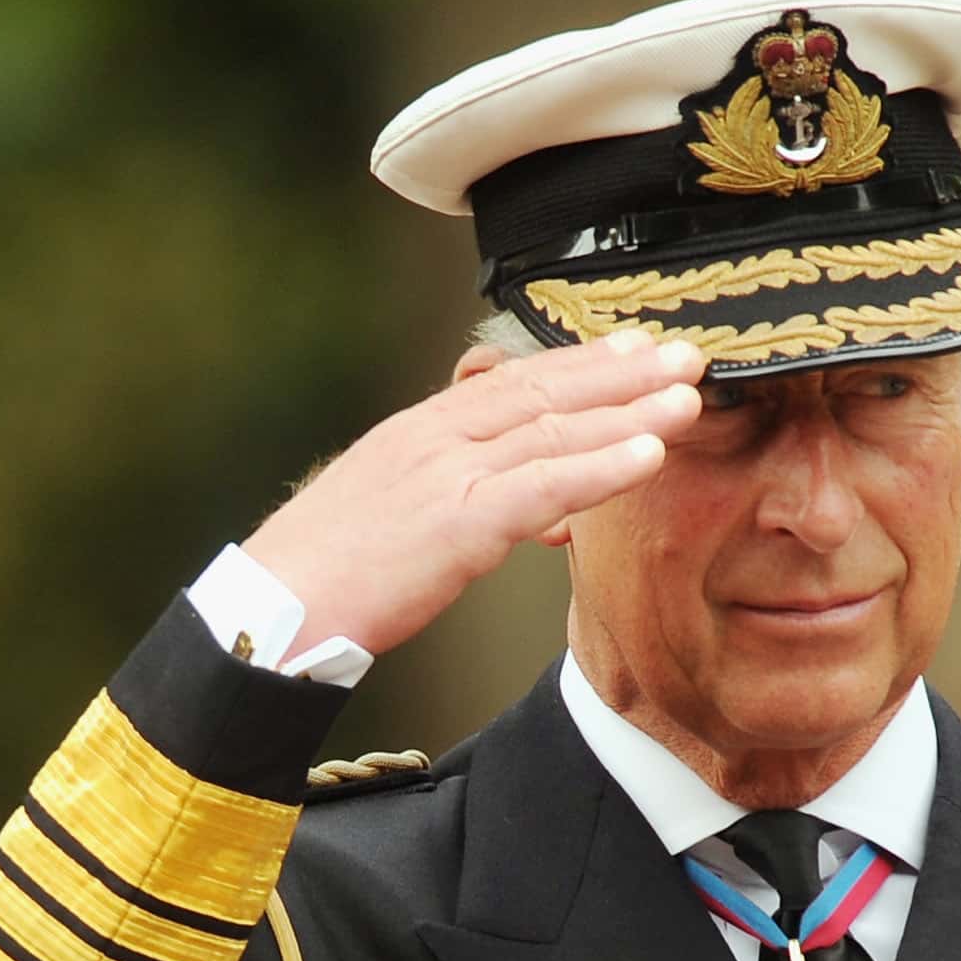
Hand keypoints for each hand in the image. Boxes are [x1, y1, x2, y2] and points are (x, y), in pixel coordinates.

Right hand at [243, 331, 704, 658]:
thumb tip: (535, 510)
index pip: (513, 382)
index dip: (581, 363)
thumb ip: (466, 497)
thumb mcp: (399, 516)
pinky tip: (649, 456)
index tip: (637, 347)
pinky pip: (541, 486)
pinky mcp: (454, 522)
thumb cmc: (331, 577)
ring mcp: (444, 474)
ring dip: (629, 410)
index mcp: (419, 432)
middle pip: (543, 390)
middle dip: (622, 371)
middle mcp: (434, 437)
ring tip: (689, 396)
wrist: (271, 613)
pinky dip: (600, 467)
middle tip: (688, 353)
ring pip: (552, 429)